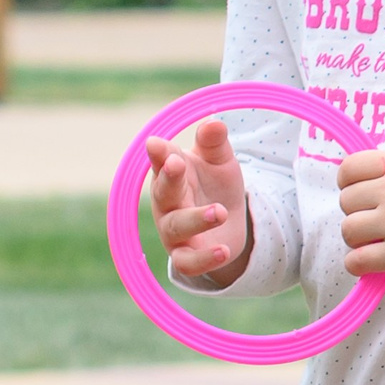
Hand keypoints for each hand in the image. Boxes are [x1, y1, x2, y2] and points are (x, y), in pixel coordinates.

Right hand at [146, 118, 251, 288]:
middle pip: (162, 192)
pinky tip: (223, 251)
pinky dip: (203, 259)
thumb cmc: (214, 184)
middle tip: (177, 164)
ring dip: (195, 219)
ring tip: (219, 211)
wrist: (228, 221)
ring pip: (176, 228)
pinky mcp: (187, 255)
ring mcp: (174, 231)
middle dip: (168, 178)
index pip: (161, 161)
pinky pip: (188, 262)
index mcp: (171, 175)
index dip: (158, 153)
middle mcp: (167, 203)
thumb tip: (213, 122)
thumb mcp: (219, 160)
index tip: (156, 143)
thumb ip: (215, 143)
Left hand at [336, 149, 384, 277]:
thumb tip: (366, 178)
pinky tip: (374, 262)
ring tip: (378, 243)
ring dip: (358, 240)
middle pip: (346, 202)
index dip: (349, 184)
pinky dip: (359, 264)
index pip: (349, 168)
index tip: (361, 195)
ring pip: (348, 231)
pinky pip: (357, 261)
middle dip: (357, 213)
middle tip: (377, 222)